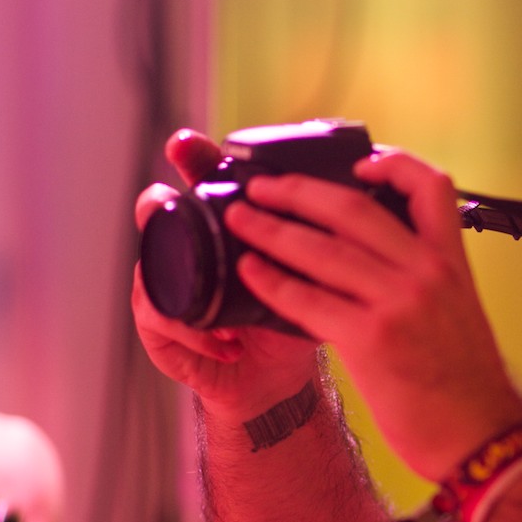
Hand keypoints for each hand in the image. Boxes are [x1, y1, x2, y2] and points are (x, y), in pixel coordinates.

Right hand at [132, 130, 324, 419]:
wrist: (275, 379)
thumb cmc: (293, 318)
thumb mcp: (315, 274)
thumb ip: (330, 240)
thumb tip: (369, 195)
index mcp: (223, 227)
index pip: (202, 182)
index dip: (193, 158)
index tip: (186, 142)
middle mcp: (188, 250)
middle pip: (160, 212)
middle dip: (158, 202)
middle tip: (164, 199)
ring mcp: (168, 287)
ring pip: (151, 267)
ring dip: (183, 282)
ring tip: (220, 305)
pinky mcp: (161, 331)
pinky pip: (160, 319)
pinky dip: (194, 333)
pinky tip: (226, 342)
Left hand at [226, 149, 521, 480]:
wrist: (484, 437)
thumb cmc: (468, 383)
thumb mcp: (459, 310)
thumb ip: (425, 278)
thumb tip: (375, 258)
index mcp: (452, 260)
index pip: (431, 186)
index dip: (393, 164)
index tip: (358, 164)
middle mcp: (427, 272)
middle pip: (353, 208)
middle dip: (298, 191)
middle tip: (262, 187)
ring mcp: (399, 303)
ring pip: (320, 249)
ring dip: (270, 230)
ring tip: (239, 220)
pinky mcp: (371, 340)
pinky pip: (307, 299)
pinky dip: (272, 281)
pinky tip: (250, 273)